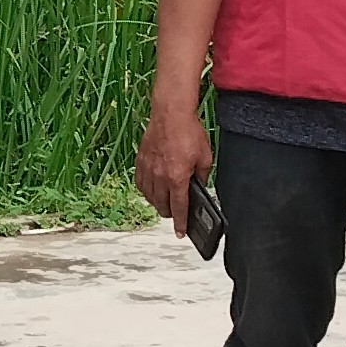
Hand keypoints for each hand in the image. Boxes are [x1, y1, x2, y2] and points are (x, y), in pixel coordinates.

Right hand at [136, 101, 213, 236]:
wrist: (171, 113)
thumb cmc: (188, 131)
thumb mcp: (205, 157)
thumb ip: (202, 175)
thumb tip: (199, 185)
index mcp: (177, 177)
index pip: (179, 208)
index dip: (180, 223)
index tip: (180, 232)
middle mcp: (160, 176)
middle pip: (162, 205)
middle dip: (170, 213)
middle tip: (176, 213)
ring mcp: (148, 169)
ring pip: (149, 197)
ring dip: (157, 203)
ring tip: (165, 203)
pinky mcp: (140, 161)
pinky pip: (140, 184)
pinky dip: (146, 191)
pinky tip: (152, 189)